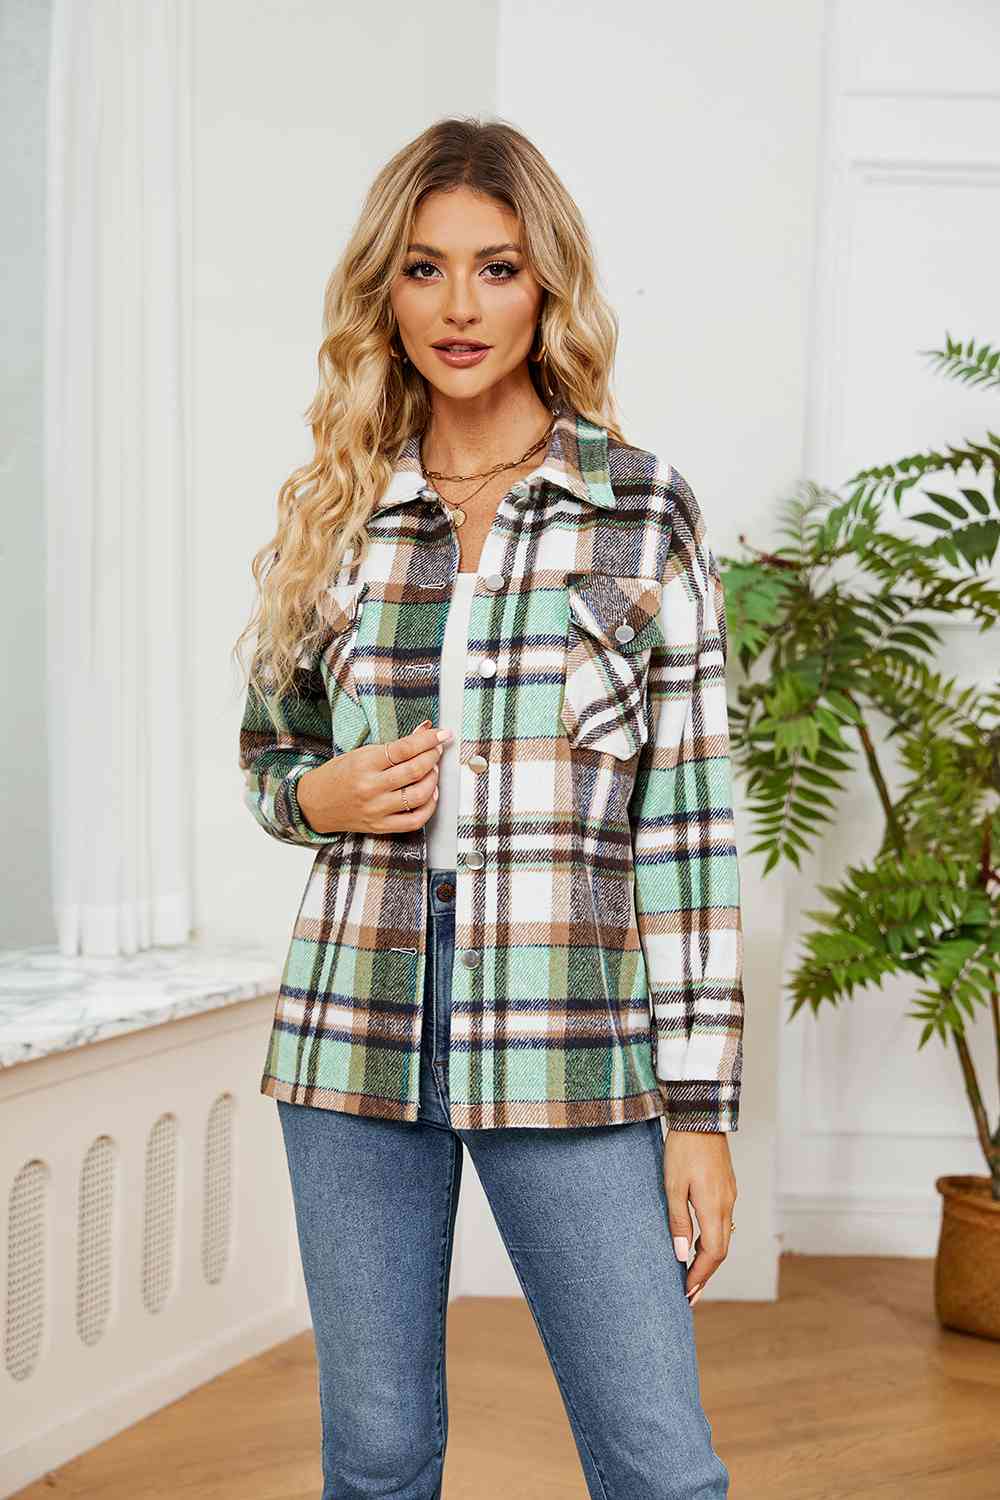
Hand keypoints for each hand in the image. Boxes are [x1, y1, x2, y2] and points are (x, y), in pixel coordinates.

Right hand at [296, 719, 452, 834]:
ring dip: (433, 780)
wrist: (315, 803)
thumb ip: (394, 746)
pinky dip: (429, 807)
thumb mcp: (361, 753)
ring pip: (418, 795)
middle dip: (433, 757)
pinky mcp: (380, 826)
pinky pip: (414, 820)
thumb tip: (425, 730)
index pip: (404, 749)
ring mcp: (376, 809)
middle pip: (414, 770)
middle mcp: (371, 787)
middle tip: (437, 750)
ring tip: (432, 770)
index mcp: (364, 763)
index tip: (443, 734)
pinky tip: (430, 794)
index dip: (428, 740)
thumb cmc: (339, 775)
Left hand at [663, 1130, 736, 1305]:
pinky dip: (710, 1241)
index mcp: (713, 1207)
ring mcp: (729, 1196)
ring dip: (707, 1259)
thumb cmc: (682, 1149)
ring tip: (690, 1275)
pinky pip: (722, 1223)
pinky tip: (696, 1244)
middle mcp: (727, 1205)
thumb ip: (677, 1221)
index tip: (686, 1292)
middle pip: (720, 1250)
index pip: (712, 1254)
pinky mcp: (726, 1188)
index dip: (700, 1275)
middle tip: (689, 1294)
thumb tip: (680, 1254)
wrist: (701, 1117)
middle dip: (705, 1274)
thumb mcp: (672, 1185)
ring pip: (722, 1237)